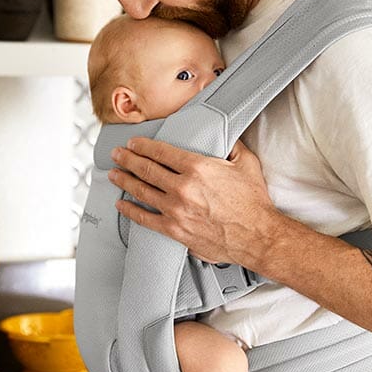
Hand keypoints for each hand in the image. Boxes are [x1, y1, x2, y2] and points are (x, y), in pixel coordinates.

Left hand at [109, 138, 276, 265]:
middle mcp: (183, 188)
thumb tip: (223, 135)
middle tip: (117, 154)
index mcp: (198, 168)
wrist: (257, 236)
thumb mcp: (246, 163)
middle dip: (128, 159)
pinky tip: (122, 205)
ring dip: (125, 181)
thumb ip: (231, 145)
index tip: (133, 143)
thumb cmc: (253, 202)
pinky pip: (146, 219)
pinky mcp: (175, 231)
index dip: (143, 146)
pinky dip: (131, 211)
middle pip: (146, 169)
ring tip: (114, 174)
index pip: (161, 152)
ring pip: (142, 191)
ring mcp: (176, 211)